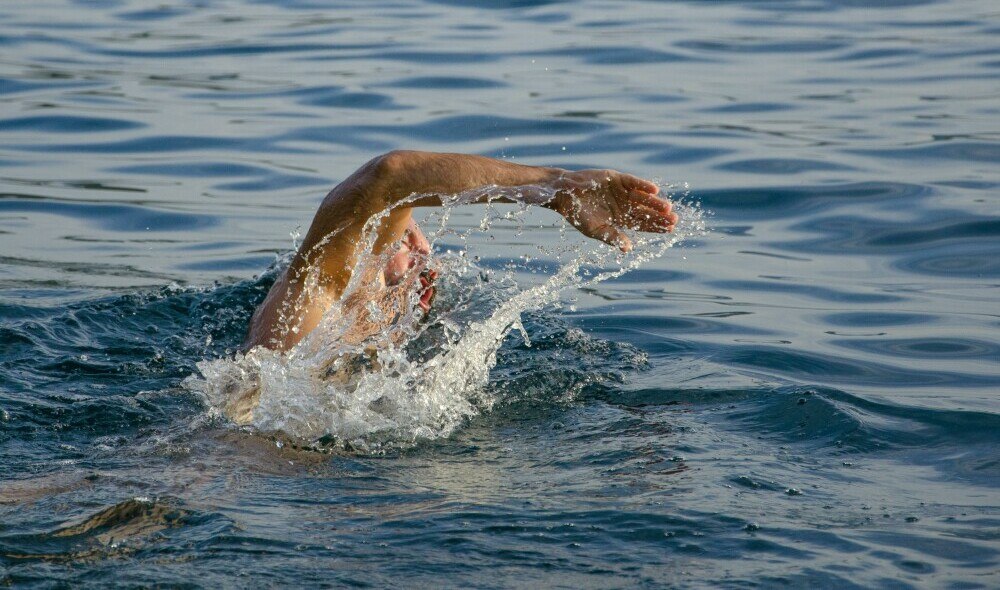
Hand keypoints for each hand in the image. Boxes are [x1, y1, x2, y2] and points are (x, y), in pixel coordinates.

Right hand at [551, 169, 677, 251]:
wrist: (564, 194)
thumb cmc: (578, 215)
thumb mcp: (596, 230)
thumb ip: (612, 237)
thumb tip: (628, 250)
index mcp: (621, 219)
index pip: (643, 224)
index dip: (657, 227)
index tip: (671, 230)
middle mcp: (625, 204)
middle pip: (647, 211)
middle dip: (660, 216)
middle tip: (675, 220)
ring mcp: (622, 191)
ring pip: (643, 197)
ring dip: (655, 202)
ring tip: (667, 208)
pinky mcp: (617, 178)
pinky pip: (633, 182)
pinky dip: (643, 185)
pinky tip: (654, 190)